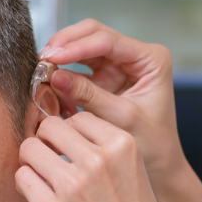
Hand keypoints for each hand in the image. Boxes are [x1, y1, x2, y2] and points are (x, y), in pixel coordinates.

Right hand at [40, 19, 185, 182]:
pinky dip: (63, 75)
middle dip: (65, 45)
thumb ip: (89, 96)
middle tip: (41, 60)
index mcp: (151, 59)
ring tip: (41, 74)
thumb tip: (55, 76)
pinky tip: (51, 88)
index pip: (108, 41)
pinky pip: (78, 67)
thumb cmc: (153, 145)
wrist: (160, 166)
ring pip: (81, 47)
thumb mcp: (121, 119)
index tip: (51, 58)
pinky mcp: (104, 78)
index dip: (77, 47)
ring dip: (61, 58)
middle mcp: (135, 55)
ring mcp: (118, 65)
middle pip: (93, 34)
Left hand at [42, 20, 201, 201]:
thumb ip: (105, 146)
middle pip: (49, 126)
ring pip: (29, 148)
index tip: (66, 148)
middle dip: (46, 141)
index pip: (76, 116)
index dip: (67, 132)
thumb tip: (66, 124)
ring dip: (32, 163)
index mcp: (122, 144)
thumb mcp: (134, 172)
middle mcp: (98, 159)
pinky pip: (21, 177)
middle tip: (50, 163)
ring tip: (45, 182)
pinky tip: (40, 199)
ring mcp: (73, 184)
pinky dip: (26, 186)